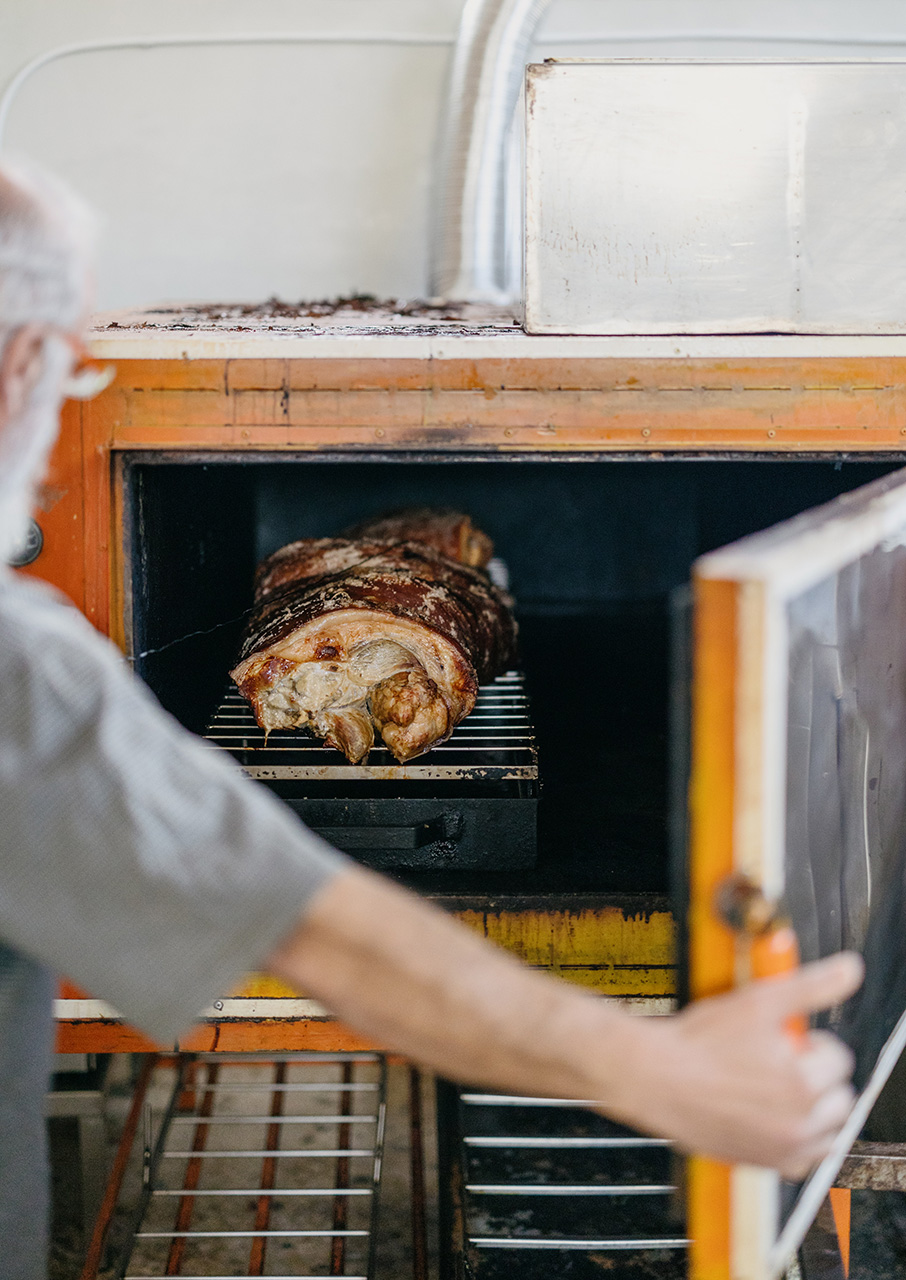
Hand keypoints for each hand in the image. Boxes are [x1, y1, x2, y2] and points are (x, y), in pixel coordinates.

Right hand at [607, 952, 863, 1177]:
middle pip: (840, 1099)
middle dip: (819, 1076)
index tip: (786, 1038)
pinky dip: (796, 1140)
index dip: (812, 1041)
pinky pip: (802, 1159)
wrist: (652, 1078)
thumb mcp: (758, 1001)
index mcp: (803, 1085)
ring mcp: (781, 1149)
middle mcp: (798, 1125)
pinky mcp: (762, 1164)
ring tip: (778, 1087)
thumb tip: (850, 970)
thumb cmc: (697, 1043)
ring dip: (814, 1110)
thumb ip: (812, 985)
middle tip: (781, 1061)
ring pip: (827, 1132)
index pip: (838, 1059)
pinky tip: (770, 1115)